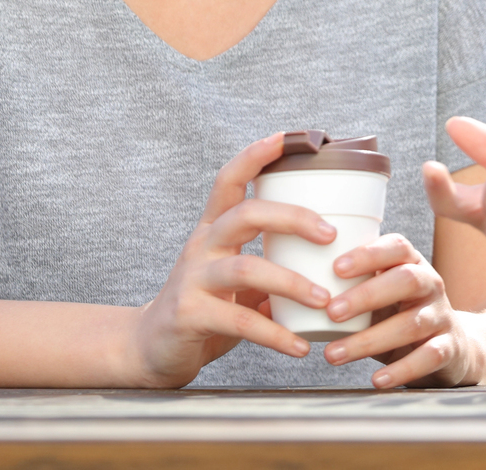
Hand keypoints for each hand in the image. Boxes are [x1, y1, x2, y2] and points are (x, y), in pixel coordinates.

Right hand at [125, 132, 336, 386]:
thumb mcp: (237, 276)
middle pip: (245, 214)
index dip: (256, 155)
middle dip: (292, 218)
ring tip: (323, 299)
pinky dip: (274, 334)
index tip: (289, 137)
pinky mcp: (190, 316)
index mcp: (214, 229)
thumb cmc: (206, 305)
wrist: (151, 349)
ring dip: (290, 283)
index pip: (230, 179)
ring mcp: (193, 280)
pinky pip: (239, 321)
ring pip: (244, 268)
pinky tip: (299, 346)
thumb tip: (334, 253)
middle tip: (330, 234)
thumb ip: (272, 260)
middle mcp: (202, 246)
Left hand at [319, 234, 473, 386]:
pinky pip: (428, 357)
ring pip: (411, 324)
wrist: (451, 346)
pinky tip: (376, 380)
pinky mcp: (449, 347)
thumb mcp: (377, 296)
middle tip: (331, 312)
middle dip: (367, 295)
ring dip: (369, 340)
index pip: (396, 247)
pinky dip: (402, 369)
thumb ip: (341, 292)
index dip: (368, 254)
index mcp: (412, 263)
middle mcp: (431, 284)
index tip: (335, 267)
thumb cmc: (398, 314)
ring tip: (333, 355)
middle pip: (406, 280)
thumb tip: (274, 300)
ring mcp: (441, 315)